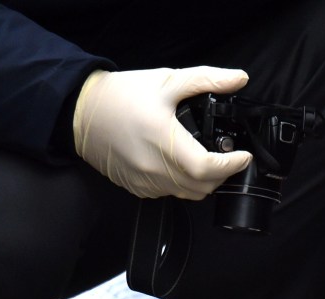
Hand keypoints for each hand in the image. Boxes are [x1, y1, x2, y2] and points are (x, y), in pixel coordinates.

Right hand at [73, 67, 252, 198]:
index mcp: (164, 141)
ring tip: (207, 161)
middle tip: (228, 157)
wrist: (81, 112)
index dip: (231, 165)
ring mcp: (145, 182)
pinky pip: (169, 193)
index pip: (207, 168)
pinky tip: (180, 164)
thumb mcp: (167, 81)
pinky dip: (182, 184)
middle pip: (202, 187)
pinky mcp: (137, 188)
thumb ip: (206, 80)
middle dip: (222, 174)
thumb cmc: (121, 95)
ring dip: (203, 181)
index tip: (243, 156)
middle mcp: (155, 168)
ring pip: (187, 194)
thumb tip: (238, 78)